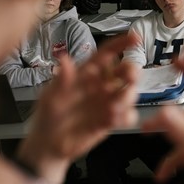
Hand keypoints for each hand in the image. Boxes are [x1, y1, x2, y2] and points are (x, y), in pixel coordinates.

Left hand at [16, 34, 139, 183]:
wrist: (49, 145)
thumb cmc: (48, 116)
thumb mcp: (50, 97)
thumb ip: (61, 80)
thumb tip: (65, 59)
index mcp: (87, 73)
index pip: (107, 53)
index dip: (121, 44)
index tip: (135, 38)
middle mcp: (101, 85)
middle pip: (125, 71)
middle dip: (132, 71)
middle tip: (130, 77)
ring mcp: (108, 103)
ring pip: (130, 92)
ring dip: (128, 96)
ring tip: (113, 107)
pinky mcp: (112, 120)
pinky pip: (129, 115)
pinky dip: (126, 116)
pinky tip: (115, 120)